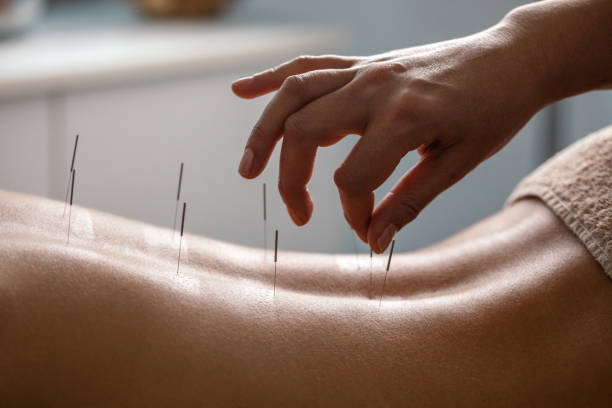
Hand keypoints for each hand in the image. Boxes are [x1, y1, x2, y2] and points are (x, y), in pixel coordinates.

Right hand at [232, 22, 545, 252]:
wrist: (512, 59)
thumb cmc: (494, 111)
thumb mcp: (458, 163)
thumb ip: (409, 202)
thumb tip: (374, 241)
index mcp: (405, 116)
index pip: (353, 178)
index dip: (355, 213)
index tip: (369, 230)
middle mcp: (375, 88)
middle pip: (304, 132)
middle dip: (292, 180)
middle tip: (300, 214)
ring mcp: (365, 71)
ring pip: (294, 95)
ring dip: (263, 131)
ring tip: (247, 168)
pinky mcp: (363, 65)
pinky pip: (309, 66)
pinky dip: (271, 79)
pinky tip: (242, 91)